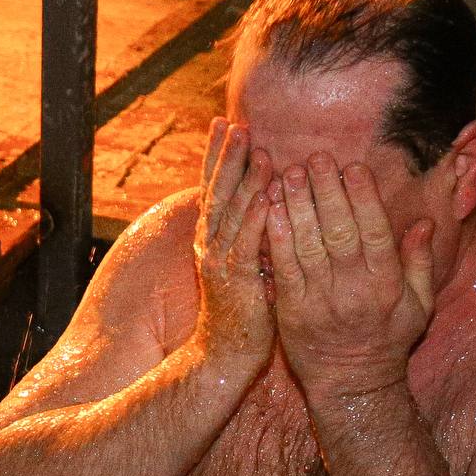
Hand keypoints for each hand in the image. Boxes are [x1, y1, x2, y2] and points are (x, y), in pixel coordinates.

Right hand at [186, 117, 275, 370]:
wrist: (224, 354)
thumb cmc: (241, 309)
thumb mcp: (243, 262)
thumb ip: (249, 231)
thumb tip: (266, 198)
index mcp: (211, 237)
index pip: (213, 187)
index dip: (218, 155)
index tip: (225, 122)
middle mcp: (209, 244)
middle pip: (217, 191)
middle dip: (228, 156)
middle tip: (237, 123)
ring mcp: (220, 261)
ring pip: (231, 212)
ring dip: (244, 179)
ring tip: (257, 150)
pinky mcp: (236, 280)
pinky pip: (246, 243)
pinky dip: (255, 218)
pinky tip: (265, 196)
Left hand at [267, 154, 434, 403]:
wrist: (351, 386)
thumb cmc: (388, 341)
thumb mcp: (419, 306)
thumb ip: (420, 263)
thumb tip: (424, 223)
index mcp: (387, 285)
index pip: (376, 231)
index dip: (364, 197)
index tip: (353, 167)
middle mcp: (354, 290)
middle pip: (339, 231)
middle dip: (327, 190)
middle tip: (316, 157)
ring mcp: (321, 301)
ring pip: (308, 244)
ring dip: (297, 205)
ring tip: (289, 172)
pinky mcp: (292, 311)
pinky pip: (283, 268)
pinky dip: (276, 237)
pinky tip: (270, 209)